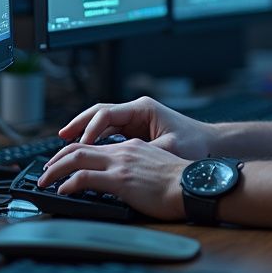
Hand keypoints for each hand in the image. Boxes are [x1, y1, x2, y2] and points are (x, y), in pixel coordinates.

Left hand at [37, 138, 187, 221]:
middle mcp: (123, 150)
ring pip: (77, 158)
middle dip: (57, 159)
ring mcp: (121, 163)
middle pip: (79, 148)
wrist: (193, 185)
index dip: (74, 152)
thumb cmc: (180, 182)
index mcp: (132, 147)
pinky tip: (62, 190)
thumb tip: (124, 180)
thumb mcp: (155, 167)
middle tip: (44, 172)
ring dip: (55, 169)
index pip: (95, 145)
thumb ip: (137, 168)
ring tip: (44, 181)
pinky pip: (85, 177)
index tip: (62, 163)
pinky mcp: (120, 179)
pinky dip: (68, 183)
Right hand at [58, 95, 215, 160]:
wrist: (211, 144)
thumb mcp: (168, 149)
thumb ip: (142, 154)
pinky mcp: (137, 129)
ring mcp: (136, 118)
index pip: (107, 114)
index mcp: (143, 109)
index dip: (90, 129)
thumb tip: (118, 163)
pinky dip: (96, 139)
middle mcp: (137, 110)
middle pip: (100, 113)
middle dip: (79, 124)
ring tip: (65, 144)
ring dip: (85, 132)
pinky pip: (110, 131)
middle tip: (60, 138)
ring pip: (103, 122)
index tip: (78, 145)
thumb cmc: (194, 144)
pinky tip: (85, 150)